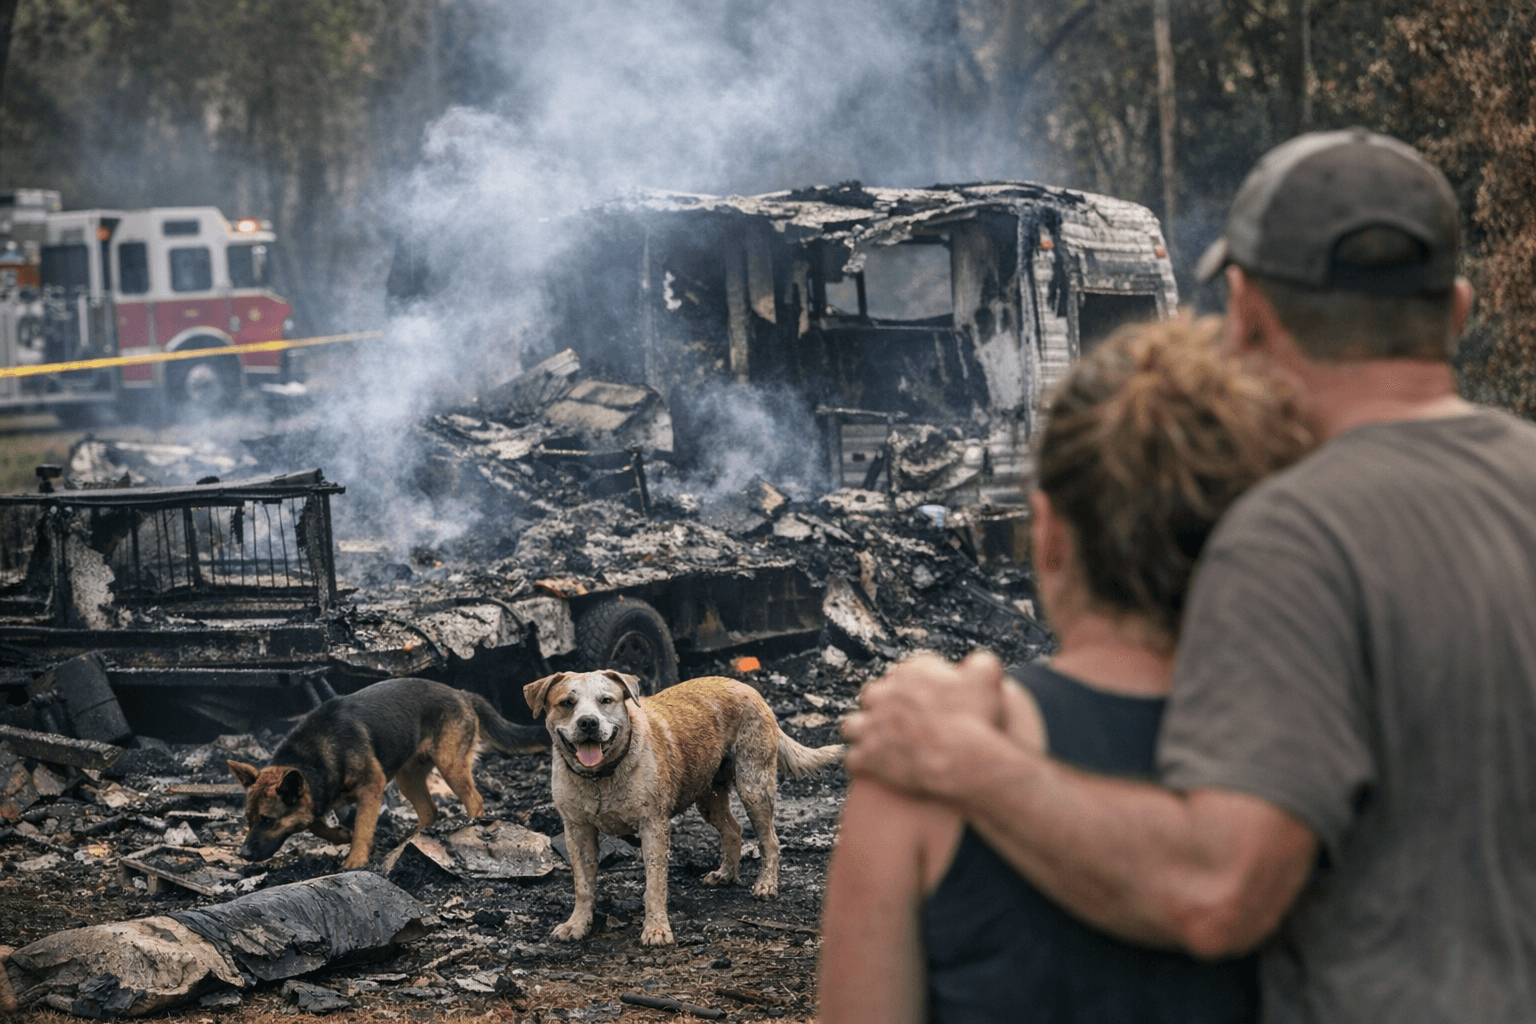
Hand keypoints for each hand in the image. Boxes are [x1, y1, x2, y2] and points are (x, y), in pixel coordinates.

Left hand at [841, 651, 1006, 798]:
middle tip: (896, 720)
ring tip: (874, 742)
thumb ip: (979, 663)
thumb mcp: (986, 678)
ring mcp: (871, 726)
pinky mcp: (867, 757)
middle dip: (881, 705)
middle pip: (872, 695)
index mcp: (909, 674)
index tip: (922, 699)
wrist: (961, 758)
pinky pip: (853, 760)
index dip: (913, 687)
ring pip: (852, 725)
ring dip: (862, 732)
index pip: (903, 673)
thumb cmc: (976, 718)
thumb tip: (976, 663)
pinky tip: (871, 769)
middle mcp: (884, 695)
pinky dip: (862, 765)